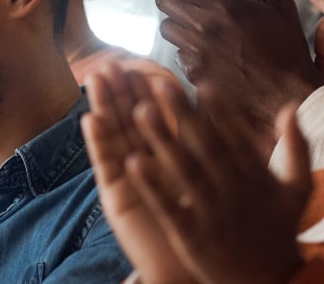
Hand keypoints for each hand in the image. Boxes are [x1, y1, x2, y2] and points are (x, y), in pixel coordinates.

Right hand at [83, 69, 200, 283]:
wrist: (188, 270)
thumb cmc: (206, 230)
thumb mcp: (217, 183)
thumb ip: (220, 149)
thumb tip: (233, 118)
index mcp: (167, 161)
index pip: (155, 120)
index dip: (147, 93)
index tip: (143, 65)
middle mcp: (144, 167)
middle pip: (129, 122)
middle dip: (121, 92)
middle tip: (112, 61)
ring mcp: (128, 180)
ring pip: (115, 135)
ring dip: (105, 106)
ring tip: (97, 77)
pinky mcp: (117, 198)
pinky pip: (106, 166)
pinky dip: (98, 143)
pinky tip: (90, 119)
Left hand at [117, 77, 309, 283]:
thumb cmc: (281, 231)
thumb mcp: (299, 189)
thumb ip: (298, 147)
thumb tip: (290, 106)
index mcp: (259, 178)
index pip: (238, 137)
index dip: (221, 111)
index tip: (203, 83)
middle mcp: (236, 193)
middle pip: (206, 148)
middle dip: (183, 115)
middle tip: (159, 84)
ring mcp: (214, 216)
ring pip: (185, 173)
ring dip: (162, 141)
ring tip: (139, 111)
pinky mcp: (193, 238)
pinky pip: (170, 208)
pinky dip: (153, 186)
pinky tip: (133, 163)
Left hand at [156, 0, 323, 147]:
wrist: (287, 95)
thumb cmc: (287, 47)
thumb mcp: (281, 4)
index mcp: (224, 5)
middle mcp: (205, 27)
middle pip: (164, 2)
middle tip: (186, 0)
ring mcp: (197, 53)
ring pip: (167, 28)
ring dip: (178, 23)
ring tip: (197, 27)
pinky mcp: (195, 74)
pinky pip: (178, 54)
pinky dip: (188, 50)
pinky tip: (207, 52)